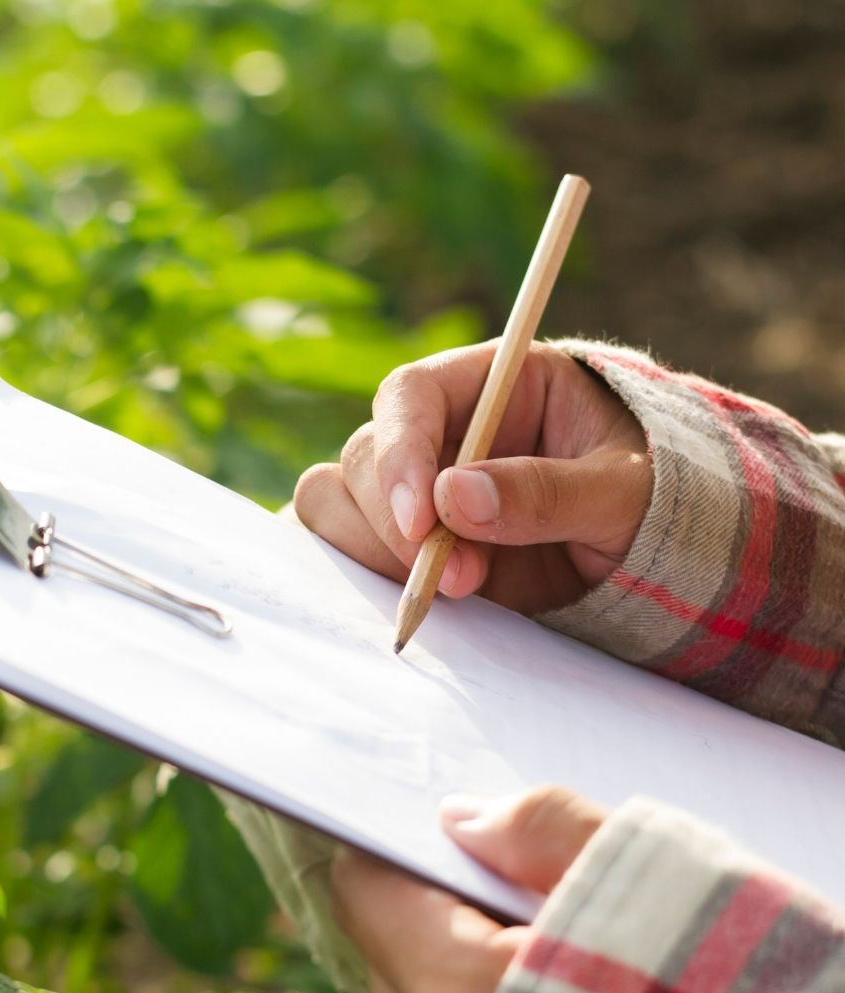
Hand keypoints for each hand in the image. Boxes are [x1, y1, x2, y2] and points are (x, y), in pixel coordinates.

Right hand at [294, 342, 651, 613]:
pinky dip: (366, 581)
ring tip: (460, 589)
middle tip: (460, 578)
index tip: (421, 521)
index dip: (400, 454)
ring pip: (338, 507)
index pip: (409, 395)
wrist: (659, 557)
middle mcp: (440, 434)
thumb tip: (455, 498)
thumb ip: (548, 491)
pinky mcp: (408, 548)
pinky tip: (419, 602)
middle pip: (363, 457)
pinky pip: (349, 556)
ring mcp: (417, 494)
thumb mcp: (626, 491)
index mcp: (492, 385)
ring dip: (377, 555)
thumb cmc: (655, 499)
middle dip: (396, 525)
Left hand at [331, 786, 605, 992]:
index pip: (364, 890)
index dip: (402, 849)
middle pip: (391, 956)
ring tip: (573, 980)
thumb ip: (544, 832)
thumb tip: (460, 821)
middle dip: (445, 916)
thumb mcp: (661, 888)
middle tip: (539, 906)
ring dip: (472, 984)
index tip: (457, 836)